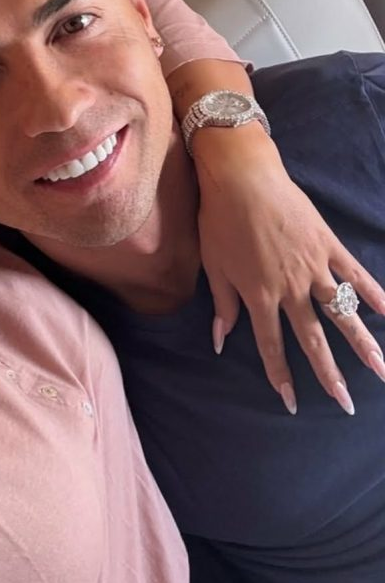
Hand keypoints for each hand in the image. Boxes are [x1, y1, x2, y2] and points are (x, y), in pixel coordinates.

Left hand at [194, 125, 384, 414]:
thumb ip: (223, 305)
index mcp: (259, 294)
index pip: (271, 345)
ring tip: (381, 369)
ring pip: (341, 311)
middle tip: (346, 404)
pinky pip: (354, 273)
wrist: (242, 177)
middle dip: (329, 374)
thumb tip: (219, 341)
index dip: (280, 375)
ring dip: (362, 343)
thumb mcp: (214, 265)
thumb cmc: (220, 220)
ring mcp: (313, 266)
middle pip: (313, 338)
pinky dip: (374, 293)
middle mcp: (290, 287)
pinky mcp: (327, 244)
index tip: (291, 403)